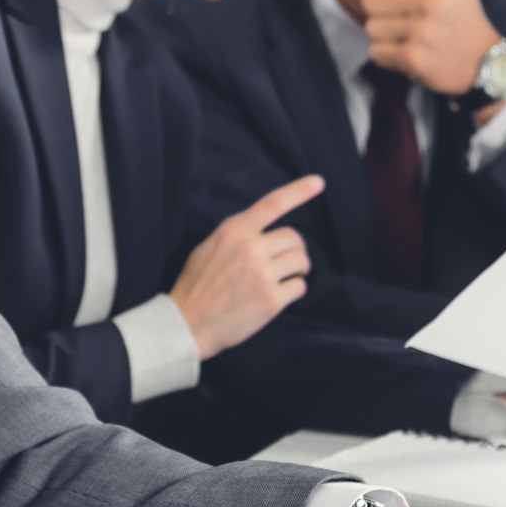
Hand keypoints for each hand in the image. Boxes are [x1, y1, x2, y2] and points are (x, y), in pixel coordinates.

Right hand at [169, 175, 322, 358]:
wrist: (187, 324)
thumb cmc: (196, 285)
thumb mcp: (208, 247)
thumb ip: (236, 236)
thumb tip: (262, 231)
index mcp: (234, 231)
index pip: (272, 203)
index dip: (299, 191)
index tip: (318, 182)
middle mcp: (250, 249)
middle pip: (294, 238)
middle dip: (295, 249)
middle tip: (288, 261)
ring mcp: (262, 275)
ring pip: (301, 261)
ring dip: (298, 270)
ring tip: (285, 278)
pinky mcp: (271, 300)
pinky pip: (300, 287)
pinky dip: (294, 290)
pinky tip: (279, 296)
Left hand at [345, 0, 499, 94]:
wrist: (486, 62)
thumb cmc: (466, 16)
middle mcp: (429, 0)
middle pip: (369, 1)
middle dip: (376, 11)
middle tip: (393, 16)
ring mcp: (421, 30)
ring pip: (371, 29)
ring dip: (382, 35)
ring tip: (405, 35)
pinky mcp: (415, 57)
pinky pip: (377, 52)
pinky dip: (386, 56)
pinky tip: (406, 53)